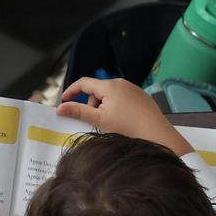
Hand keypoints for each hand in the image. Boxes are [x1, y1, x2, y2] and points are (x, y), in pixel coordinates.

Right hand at [57, 77, 192, 156]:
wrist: (155, 133)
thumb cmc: (126, 126)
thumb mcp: (98, 120)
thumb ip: (78, 112)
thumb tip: (60, 108)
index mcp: (109, 86)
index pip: (84, 82)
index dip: (71, 91)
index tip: (64, 101)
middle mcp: (121, 83)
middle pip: (97, 90)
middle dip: (90, 103)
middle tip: (93, 120)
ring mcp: (132, 88)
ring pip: (109, 94)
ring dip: (102, 106)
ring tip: (108, 122)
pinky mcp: (140, 96)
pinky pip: (121, 97)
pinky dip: (115, 106)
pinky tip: (120, 121)